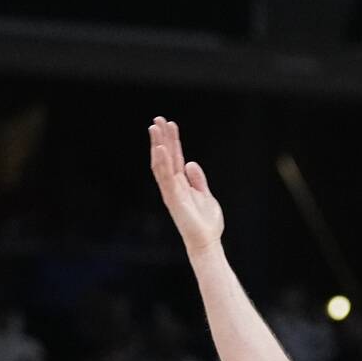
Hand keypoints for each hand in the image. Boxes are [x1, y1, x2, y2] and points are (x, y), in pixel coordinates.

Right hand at [149, 116, 224, 253]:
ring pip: (161, 164)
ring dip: (158, 145)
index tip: (170, 124)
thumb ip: (198, 180)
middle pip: (166, 157)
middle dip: (162, 138)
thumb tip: (190, 163)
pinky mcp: (173, 198)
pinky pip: (165, 177)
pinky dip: (162, 162)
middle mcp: (173, 185)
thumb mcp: (205, 195)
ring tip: (155, 128)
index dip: (173, 141)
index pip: (175, 158)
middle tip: (157, 119)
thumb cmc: (206, 222)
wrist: (206, 241)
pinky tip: (160, 148)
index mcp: (182, 184)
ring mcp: (171, 191)